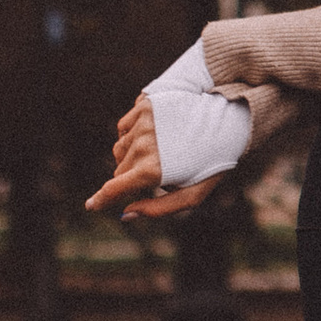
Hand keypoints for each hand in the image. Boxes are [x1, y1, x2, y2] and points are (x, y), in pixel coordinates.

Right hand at [82, 95, 221, 219]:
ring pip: (120, 149)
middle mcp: (142, 145)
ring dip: (132, 157)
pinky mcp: (143, 105)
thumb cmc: (213, 162)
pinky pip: (124, 128)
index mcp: (152, 170)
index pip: (115, 187)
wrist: (229, 118)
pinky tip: (155, 136)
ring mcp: (141, 123)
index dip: (101, 199)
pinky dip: (133, 136)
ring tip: (161, 154)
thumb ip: (158, 209)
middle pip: (119, 170)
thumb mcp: (193, 194)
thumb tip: (126, 215)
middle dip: (131, 178)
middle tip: (157, 175)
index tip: (91, 205)